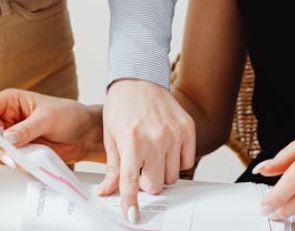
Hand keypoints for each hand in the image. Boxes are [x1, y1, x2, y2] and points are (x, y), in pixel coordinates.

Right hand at [0, 88, 104, 165]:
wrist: (84, 134)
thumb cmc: (69, 116)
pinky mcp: (19, 148)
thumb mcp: (48, 119)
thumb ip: (26, 129)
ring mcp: (12, 134)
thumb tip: (7, 139)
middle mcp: (8, 116)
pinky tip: (29, 161)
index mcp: (10, 100)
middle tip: (12, 155)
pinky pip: (9, 158)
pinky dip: (16, 163)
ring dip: (8, 156)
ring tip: (25, 158)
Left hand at [98, 79, 194, 223]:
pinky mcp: (187, 128)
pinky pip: (187, 161)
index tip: (133, 216)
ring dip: (162, 172)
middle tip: (140, 168)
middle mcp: (155, 138)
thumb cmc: (121, 106)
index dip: (131, 203)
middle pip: (156, 184)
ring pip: (172, 175)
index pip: (131, 182)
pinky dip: (177, 161)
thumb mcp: (111, 137)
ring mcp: (174, 133)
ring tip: (152, 155)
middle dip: (147, 182)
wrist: (138, 78)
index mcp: (132, 140)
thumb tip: (107, 191)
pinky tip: (166, 149)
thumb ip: (113, 168)